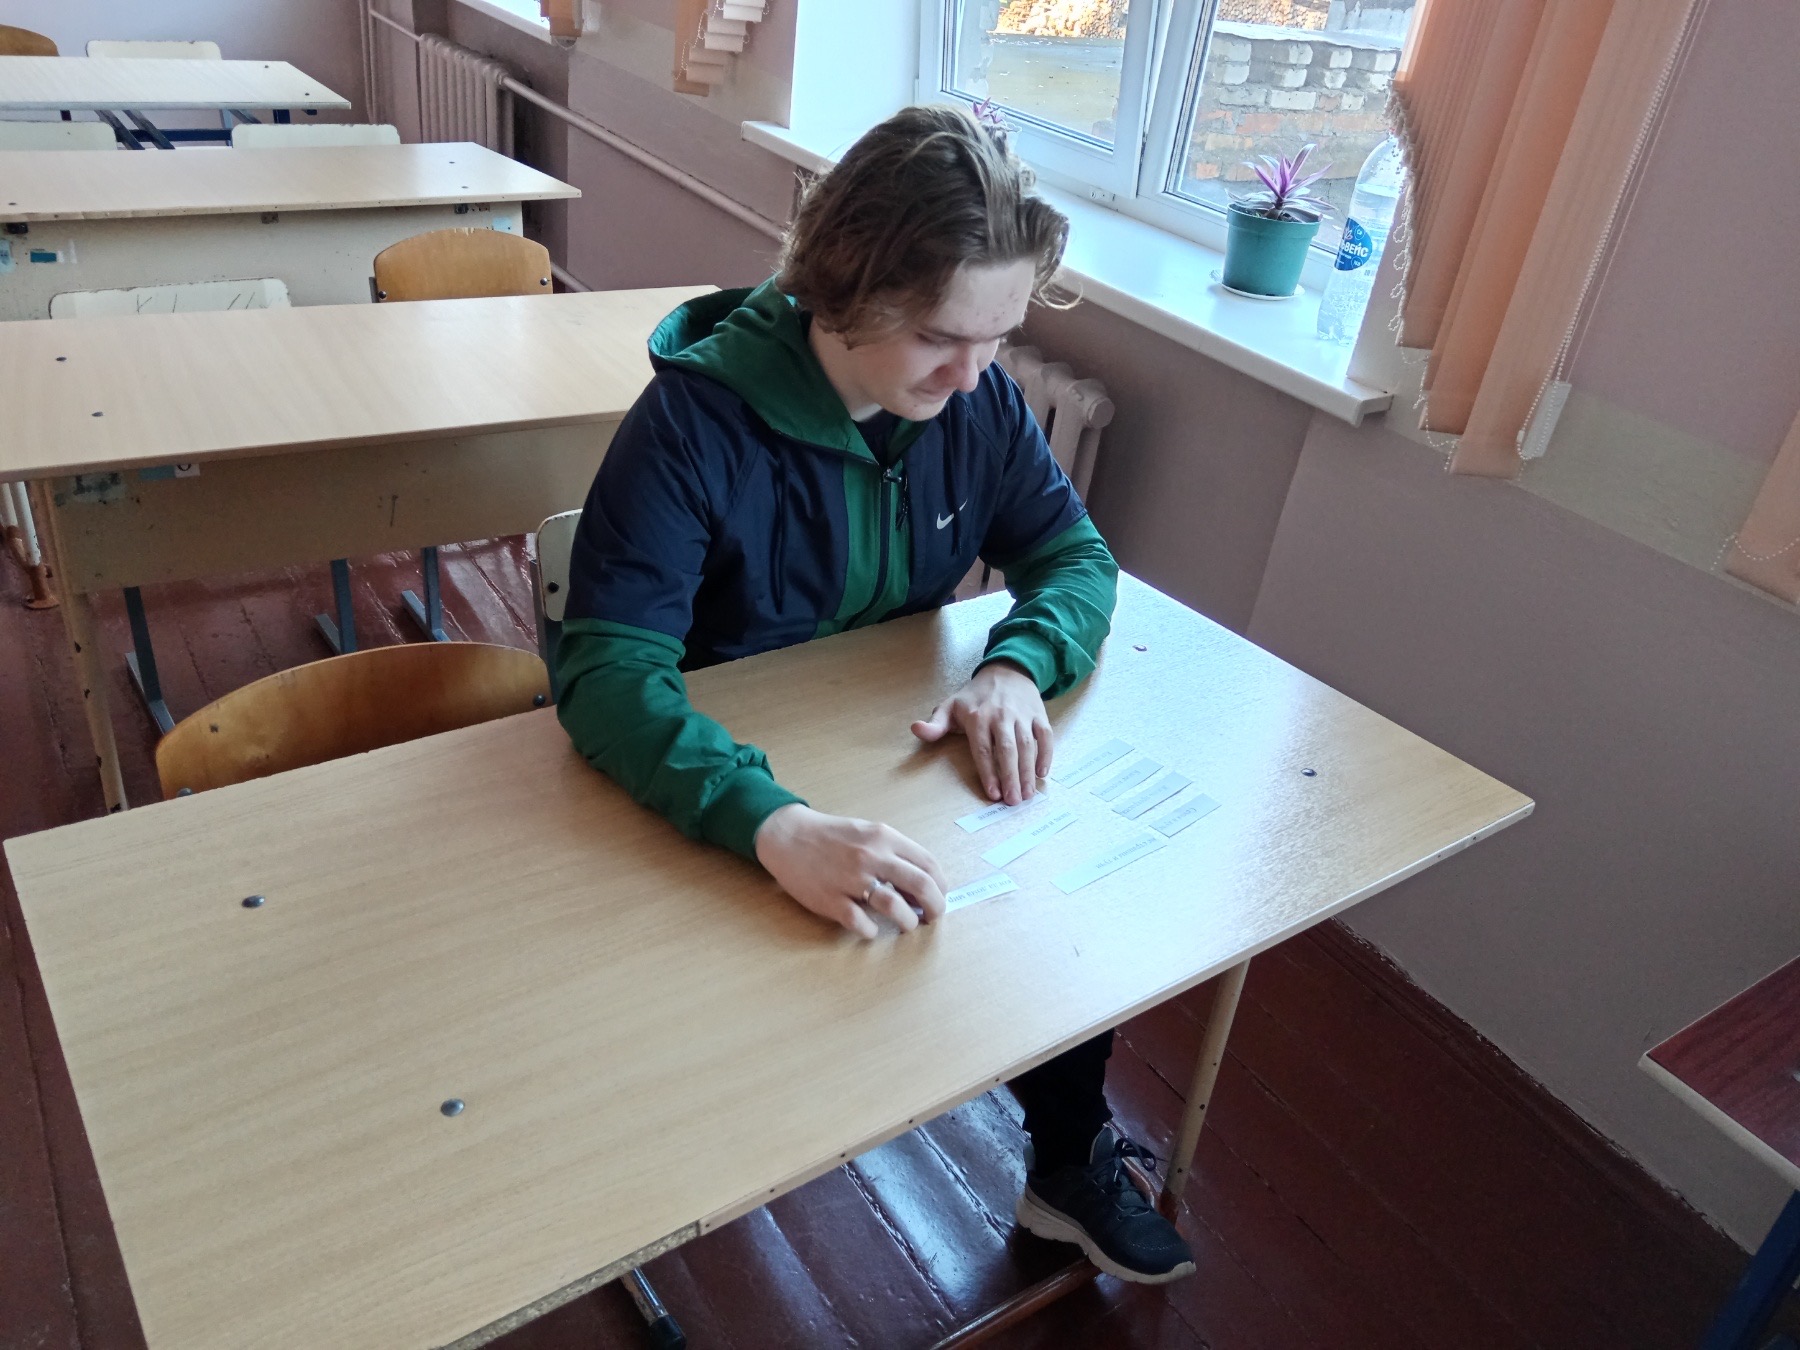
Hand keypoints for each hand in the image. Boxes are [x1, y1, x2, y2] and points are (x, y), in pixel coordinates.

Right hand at [753, 804, 948, 939]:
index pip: (928, 863)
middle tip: (933, 917)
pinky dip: (872, 931)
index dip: (941, 885)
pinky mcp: (831, 901)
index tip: (940, 896)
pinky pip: (862, 924)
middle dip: (935, 906)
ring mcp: (851, 880)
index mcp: (883, 837)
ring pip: (895, 907)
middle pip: (920, 885)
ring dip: (908, 921)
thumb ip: (894, 854)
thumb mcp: (868, 834)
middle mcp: (871, 857)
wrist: (788, 836)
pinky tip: (871, 928)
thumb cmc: (832, 837)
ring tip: (907, 924)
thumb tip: (921, 885)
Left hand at [910, 660, 1052, 804]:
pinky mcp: (1038, 715)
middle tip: (1013, 801)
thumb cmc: (975, 697)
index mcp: (978, 717)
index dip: (988, 772)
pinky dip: (1046, 755)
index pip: (983, 749)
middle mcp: (1001, 716)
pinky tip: (1041, 774)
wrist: (1006, 671)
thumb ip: (935, 724)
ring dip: (1027, 771)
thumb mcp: (950, 706)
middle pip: (1007, 750)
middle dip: (1011, 777)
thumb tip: (916, 729)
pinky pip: (1045, 736)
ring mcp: (1022, 715)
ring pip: (1027, 745)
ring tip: (1026, 794)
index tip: (993, 793)